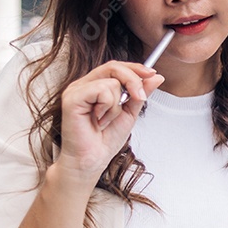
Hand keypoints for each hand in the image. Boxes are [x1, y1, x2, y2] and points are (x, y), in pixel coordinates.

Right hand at [56, 61, 164, 180]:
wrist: (92, 160)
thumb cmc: (105, 139)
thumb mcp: (130, 113)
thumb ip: (140, 93)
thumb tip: (156, 77)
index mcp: (95, 85)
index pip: (115, 67)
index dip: (135, 68)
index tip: (152, 74)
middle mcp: (84, 85)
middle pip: (113, 67)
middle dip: (133, 81)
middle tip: (140, 98)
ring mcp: (76, 90)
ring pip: (111, 81)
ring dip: (117, 105)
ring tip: (106, 120)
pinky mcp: (72, 98)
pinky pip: (101, 90)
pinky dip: (108, 108)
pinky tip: (99, 120)